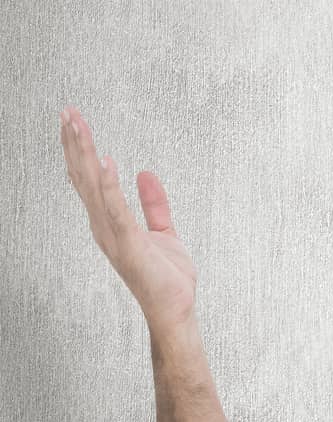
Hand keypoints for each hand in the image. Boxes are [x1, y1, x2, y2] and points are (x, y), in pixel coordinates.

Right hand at [60, 106, 197, 334]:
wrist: (175, 309)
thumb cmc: (166, 276)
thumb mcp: (164, 230)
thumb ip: (154, 203)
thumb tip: (145, 173)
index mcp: (110, 222)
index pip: (89, 179)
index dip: (80, 151)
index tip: (74, 122)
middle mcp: (104, 226)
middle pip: (84, 177)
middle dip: (75, 144)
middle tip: (68, 112)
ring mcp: (113, 234)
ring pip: (94, 187)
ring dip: (85, 155)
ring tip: (78, 125)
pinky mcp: (129, 243)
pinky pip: (117, 209)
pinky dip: (110, 185)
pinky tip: (105, 161)